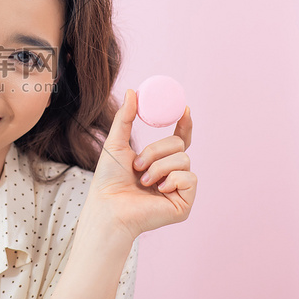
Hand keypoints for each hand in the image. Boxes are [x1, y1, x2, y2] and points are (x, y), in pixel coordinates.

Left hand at [83, 89, 196, 240]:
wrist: (108, 207)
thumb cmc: (108, 180)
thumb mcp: (116, 143)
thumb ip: (125, 118)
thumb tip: (134, 91)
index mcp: (158, 162)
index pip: (179, 140)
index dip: (184, 124)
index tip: (184, 109)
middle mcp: (171, 174)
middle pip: (179, 145)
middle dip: (157, 151)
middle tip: (137, 165)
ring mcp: (179, 189)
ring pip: (184, 159)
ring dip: (159, 167)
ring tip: (142, 180)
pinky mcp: (184, 203)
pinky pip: (189, 178)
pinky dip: (171, 180)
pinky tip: (158, 191)